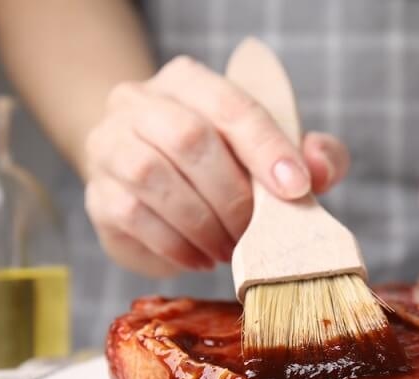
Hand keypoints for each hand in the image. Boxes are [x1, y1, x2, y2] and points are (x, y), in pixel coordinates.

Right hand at [83, 56, 349, 276]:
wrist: (151, 179)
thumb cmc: (224, 164)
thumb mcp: (275, 155)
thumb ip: (310, 156)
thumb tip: (320, 169)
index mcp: (189, 81)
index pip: (231, 105)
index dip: (267, 148)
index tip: (297, 189)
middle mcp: (139, 101)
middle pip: (188, 138)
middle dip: (232, 195)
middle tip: (256, 231)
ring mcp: (109, 144)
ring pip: (154, 176)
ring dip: (203, 223)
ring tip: (231, 248)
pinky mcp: (98, 193)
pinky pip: (134, 215)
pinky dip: (177, 245)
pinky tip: (202, 257)